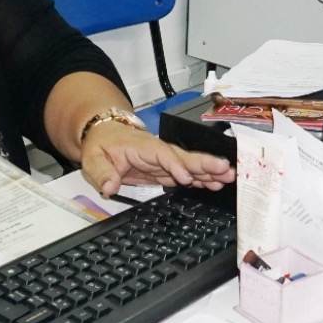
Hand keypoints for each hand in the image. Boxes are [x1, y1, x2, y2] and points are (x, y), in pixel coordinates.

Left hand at [79, 121, 234, 197]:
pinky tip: (217, 183)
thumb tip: (109, 186)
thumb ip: (101, 172)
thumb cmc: (102, 143)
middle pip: (184, 157)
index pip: (162, 155)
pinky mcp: (166, 170)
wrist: (105, 135)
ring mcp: (164, 161)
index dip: (175, 166)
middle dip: (205, 164)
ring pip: (190, 165)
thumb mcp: (93, 158)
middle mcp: (158, 151)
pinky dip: (202, 179)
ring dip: (210, 171)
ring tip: (229, 177)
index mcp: (143, 146)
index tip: (186, 177)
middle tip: (225, 170)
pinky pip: (187, 174)